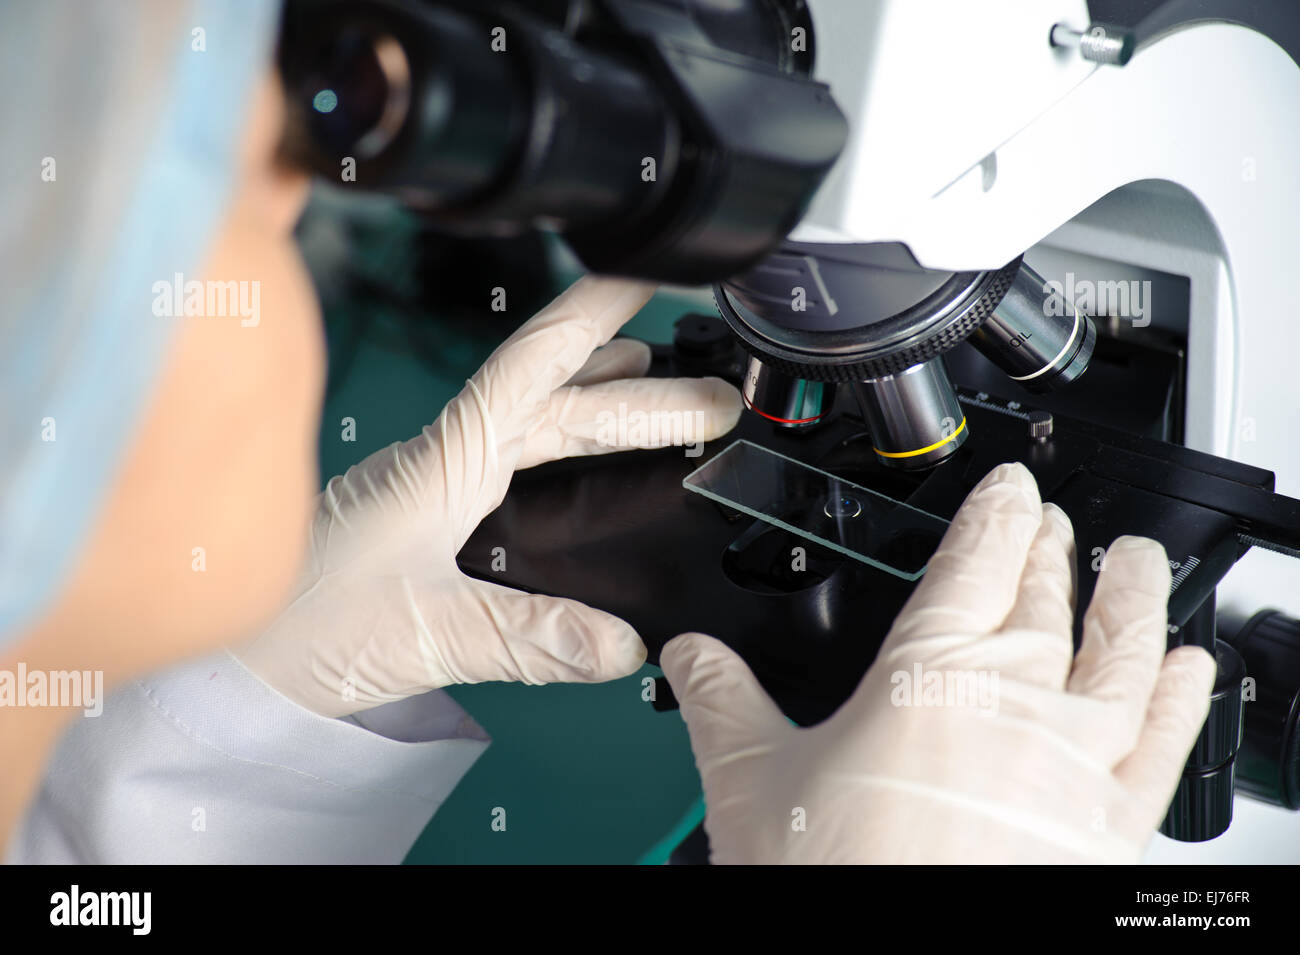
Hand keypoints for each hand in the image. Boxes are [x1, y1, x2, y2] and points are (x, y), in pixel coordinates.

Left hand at [236, 277, 741, 715]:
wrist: (233, 663)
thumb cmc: (301, 632)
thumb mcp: (425, 634)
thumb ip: (526, 636)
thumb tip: (624, 644)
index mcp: (443, 461)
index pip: (530, 367)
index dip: (591, 315)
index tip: (642, 271)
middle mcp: (442, 461)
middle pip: (556, 405)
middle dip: (640, 394)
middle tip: (713, 397)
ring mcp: (434, 488)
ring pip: (535, 431)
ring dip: (600, 409)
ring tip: (658, 390)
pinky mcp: (428, 521)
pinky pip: (512, 468)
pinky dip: (562, 453)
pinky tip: (581, 469)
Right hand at [661, 462, 1216, 862]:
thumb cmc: (837, 878)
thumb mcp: (750, 778)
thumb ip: (721, 700)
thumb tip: (690, 657)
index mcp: (930, 670)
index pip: (975, 560)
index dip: (995, 510)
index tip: (1010, 486)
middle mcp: (1016, 698)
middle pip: (1045, 595)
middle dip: (1047, 547)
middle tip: (1050, 520)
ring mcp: (1074, 758)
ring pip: (1123, 652)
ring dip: (1132, 596)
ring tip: (1137, 560)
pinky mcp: (1112, 821)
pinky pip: (1164, 741)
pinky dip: (1182, 697)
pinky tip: (1190, 669)